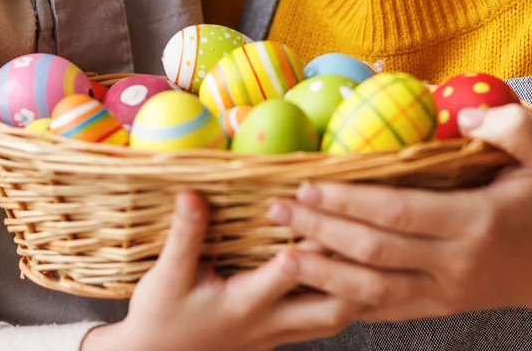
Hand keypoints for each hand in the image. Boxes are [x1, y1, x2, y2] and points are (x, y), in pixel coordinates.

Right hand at [81, 190, 353, 350]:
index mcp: (245, 304)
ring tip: (372, 255)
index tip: (326, 212)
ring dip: (356, 290)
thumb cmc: (160, 316)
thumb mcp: (167, 275)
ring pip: (334, 320)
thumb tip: (191, 194)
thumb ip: (185, 235)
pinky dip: (341, 302)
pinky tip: (349, 277)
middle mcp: (269, 323)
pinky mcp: (276, 338)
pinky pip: (321, 324)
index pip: (289, 274)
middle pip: (332, 308)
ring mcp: (276, 335)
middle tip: (371, 236)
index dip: (310, 244)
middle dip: (355, 274)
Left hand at [266, 103, 531, 320]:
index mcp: (477, 222)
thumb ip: (512, 126)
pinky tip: (313, 285)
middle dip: (320, 230)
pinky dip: (345, 300)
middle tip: (276, 208)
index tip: (308, 182)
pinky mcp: (440, 307)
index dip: (349, 201)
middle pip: (374, 252)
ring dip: (322, 272)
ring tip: (280, 252)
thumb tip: (462, 114)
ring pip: (372, 291)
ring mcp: (446, 292)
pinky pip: (385, 310)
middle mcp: (456, 264)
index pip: (399, 213)